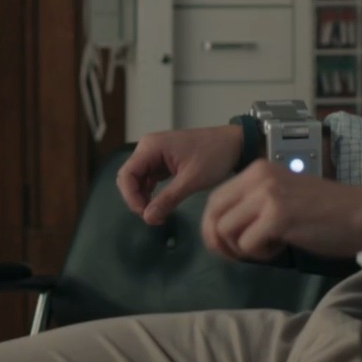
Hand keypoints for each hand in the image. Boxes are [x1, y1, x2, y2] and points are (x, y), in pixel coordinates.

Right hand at [117, 125, 244, 223]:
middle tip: (153, 217)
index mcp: (151, 147)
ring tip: (158, 214)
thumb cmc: (214, 156)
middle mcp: (148, 148)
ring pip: (138, 180)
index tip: (145, 214)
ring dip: (143, 198)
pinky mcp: (163, 161)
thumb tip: (147, 218)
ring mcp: (155, 154)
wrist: (234, 143)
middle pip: (129, 177)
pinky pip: (149, 179)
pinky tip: (161, 205)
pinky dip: (151, 193)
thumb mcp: (191, 180)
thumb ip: (167, 199)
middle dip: (136, 199)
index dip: (131, 197)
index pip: (126, 174)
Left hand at [199, 161, 361, 262]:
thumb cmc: (326, 212)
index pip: (214, 200)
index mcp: (257, 170)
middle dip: (219, 242)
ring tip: (267, 247)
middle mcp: (258, 177)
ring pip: (226, 231)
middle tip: (239, 255)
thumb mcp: (282, 198)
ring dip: (242, 249)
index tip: (228, 246)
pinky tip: (280, 247)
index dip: (213, 228)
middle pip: (213, 215)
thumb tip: (221, 230)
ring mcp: (267, 195)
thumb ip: (253, 206)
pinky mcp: (278, 216)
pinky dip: (260, 254)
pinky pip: (247, 244)